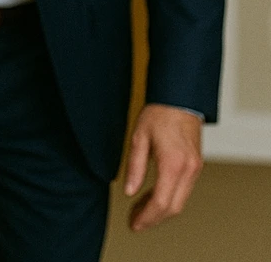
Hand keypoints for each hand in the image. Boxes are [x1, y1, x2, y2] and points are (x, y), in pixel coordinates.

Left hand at [124, 103, 203, 231]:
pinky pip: (183, 191)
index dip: (146, 217)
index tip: (134, 224)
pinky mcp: (195, 166)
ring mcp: (195, 169)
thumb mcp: (139, 138)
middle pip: (174, 208)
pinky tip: (152, 196)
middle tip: (135, 222)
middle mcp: (188, 170)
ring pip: (180, 201)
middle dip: (153, 219)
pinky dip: (168, 198)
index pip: (161, 202)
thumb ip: (134, 166)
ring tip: (139, 210)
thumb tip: (128, 191)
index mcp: (173, 164)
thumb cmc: (159, 114)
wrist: (180, 99)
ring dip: (160, 210)